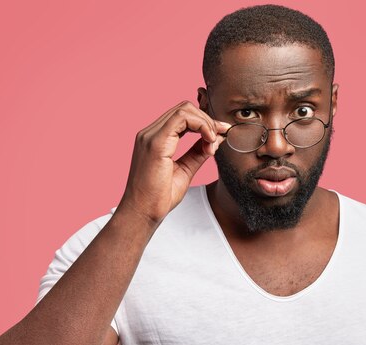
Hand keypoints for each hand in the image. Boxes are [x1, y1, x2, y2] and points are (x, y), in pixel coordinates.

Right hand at [117, 101, 228, 224]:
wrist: (143, 213)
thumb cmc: (159, 197)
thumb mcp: (185, 169)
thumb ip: (198, 152)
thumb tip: (216, 139)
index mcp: (155, 138)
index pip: (182, 116)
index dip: (205, 121)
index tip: (222, 132)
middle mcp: (150, 133)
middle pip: (184, 109)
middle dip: (208, 120)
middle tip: (221, 135)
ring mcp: (150, 136)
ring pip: (184, 110)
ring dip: (205, 122)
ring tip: (213, 141)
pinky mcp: (155, 143)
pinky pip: (181, 119)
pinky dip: (201, 126)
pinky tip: (209, 141)